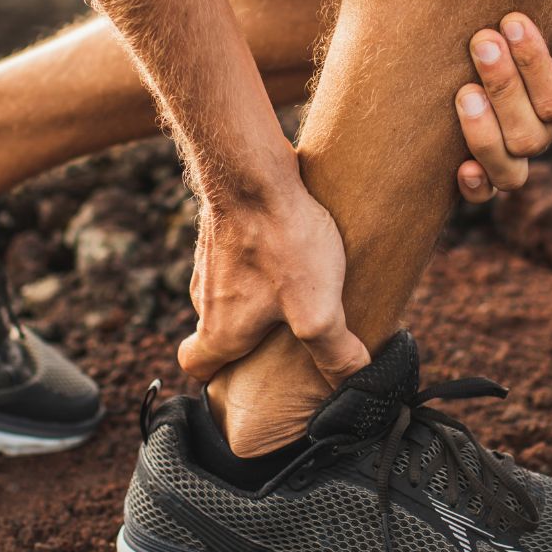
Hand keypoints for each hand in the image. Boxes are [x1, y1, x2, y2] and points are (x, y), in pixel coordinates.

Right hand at [178, 186, 368, 385]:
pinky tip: (294, 246)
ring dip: (256, 295)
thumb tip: (356, 379)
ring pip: (227, 291)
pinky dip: (259, 259)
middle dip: (248, 337)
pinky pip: (237, 256)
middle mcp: (204, 297)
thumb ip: (336, 353)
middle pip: (218, 329)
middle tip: (287, 332)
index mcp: (220, 329)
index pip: (195, 366)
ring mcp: (210, 259)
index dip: (215, 377)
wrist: (254, 171)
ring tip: (299, 286)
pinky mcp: (222, 228)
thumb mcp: (317, 311)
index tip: (244, 375)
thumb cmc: (281, 243)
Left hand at [453, 0, 551, 200]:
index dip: (534, 65)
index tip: (513, 19)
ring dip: (484, 135)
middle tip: (482, 41)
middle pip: (530, 136)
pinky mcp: (482, 147)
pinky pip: (486, 187)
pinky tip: (459, 166)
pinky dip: (476, 186)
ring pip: (510, 169)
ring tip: (464, 93)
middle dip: (504, 89)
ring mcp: (515, 140)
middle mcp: (550, 125)